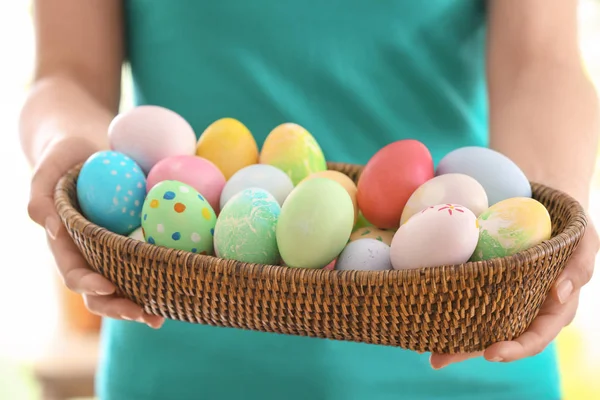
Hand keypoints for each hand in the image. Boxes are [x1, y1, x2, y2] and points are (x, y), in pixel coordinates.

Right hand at [27, 136, 163, 328]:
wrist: (90, 151)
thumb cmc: (65, 157)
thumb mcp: (49, 169)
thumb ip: (40, 198)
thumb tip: (53, 228)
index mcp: (66, 246)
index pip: (75, 273)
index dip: (89, 285)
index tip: (108, 286)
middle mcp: (91, 255)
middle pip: (103, 293)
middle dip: (122, 308)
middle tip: (147, 316)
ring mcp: (114, 252)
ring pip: (128, 287)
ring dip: (144, 304)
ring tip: (162, 316)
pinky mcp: (137, 243)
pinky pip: (149, 264)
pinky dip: (163, 278)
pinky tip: (183, 284)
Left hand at [430, 221, 598, 368]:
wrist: (547, 210)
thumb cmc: (569, 228)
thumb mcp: (583, 241)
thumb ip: (578, 266)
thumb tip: (560, 293)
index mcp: (553, 310)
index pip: (536, 337)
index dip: (516, 349)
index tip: (492, 352)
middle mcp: (526, 310)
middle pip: (498, 338)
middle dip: (469, 351)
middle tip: (439, 359)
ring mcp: (504, 299)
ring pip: (478, 325)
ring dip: (453, 339)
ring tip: (428, 351)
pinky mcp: (485, 284)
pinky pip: (467, 300)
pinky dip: (448, 309)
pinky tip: (426, 314)